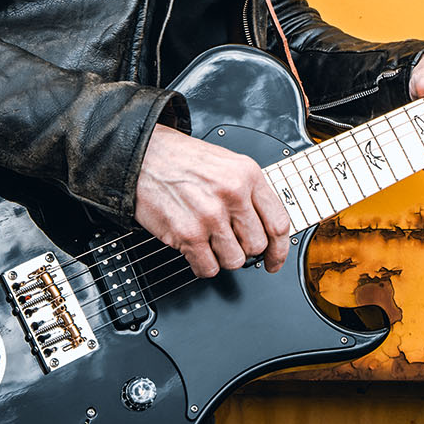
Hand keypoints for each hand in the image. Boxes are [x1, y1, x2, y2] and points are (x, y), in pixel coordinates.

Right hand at [133, 125, 291, 277]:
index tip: (274, 259)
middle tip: (231, 243)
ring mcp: (210, 216)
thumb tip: (265, 228)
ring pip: (234, 260)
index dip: (279, 249)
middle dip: (245, 250)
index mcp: (247, 175)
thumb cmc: (183, 160)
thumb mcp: (228, 164)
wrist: (144, 156)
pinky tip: (196, 250)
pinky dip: (203, 265)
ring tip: (209, 242)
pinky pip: (208, 268)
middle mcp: (232, 194)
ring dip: (222, 258)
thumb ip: (250, 192)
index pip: (278, 223)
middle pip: (257, 246)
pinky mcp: (187, 233)